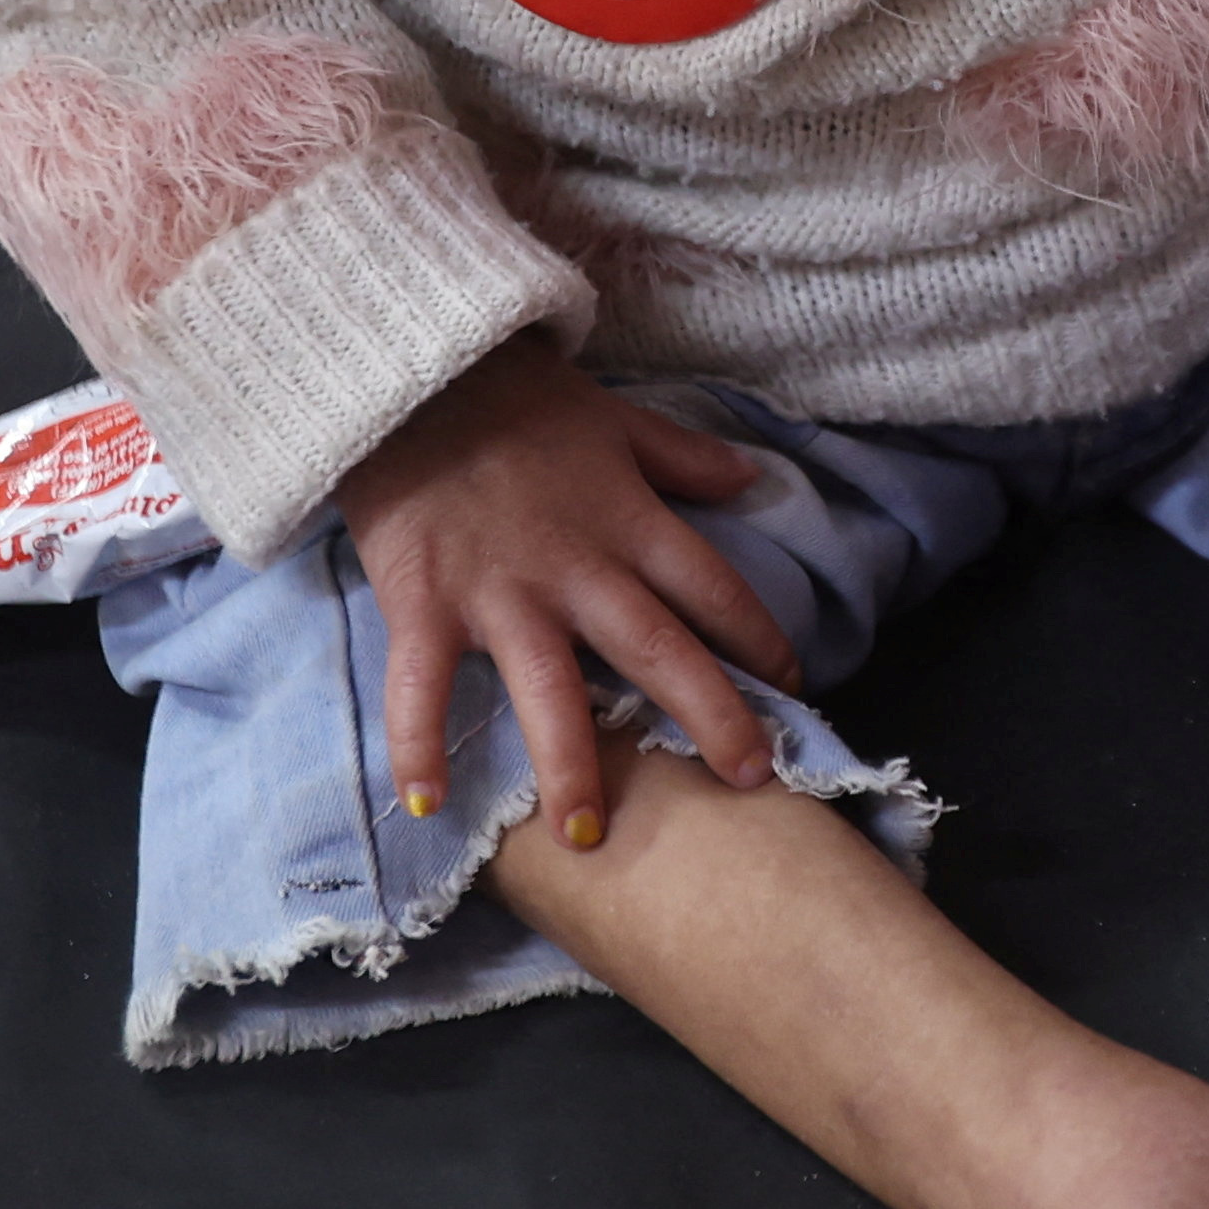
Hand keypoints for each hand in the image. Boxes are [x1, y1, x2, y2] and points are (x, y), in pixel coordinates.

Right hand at [337, 336, 805, 840]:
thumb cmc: (516, 401)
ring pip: (549, 688)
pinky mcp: (425, 602)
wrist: (412, 372)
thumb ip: (683, 459)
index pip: (713, 588)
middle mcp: (578, 567)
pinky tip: (426, 805)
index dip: (758, 637)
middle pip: (658, 650)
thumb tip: (753, 478)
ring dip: (571, 762)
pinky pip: (422, 685)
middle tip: (752, 784)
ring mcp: (500, 591)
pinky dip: (419, 744)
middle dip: (710, 716)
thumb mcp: (616, 420)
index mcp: (629, 522)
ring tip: (591, 836)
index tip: (796, 686)